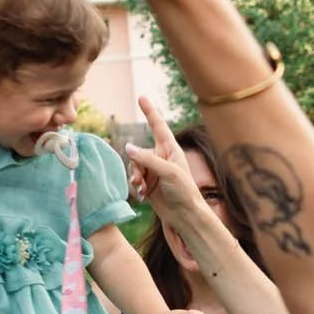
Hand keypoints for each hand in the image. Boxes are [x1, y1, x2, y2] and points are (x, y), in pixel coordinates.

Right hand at [124, 97, 200, 225]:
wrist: (186, 216)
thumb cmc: (184, 191)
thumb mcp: (168, 172)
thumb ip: (147, 159)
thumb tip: (127, 148)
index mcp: (170, 149)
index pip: (158, 126)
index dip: (150, 111)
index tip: (142, 97)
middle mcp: (161, 158)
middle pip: (138, 152)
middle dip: (136, 165)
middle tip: (140, 179)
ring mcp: (154, 171)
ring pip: (134, 167)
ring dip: (135, 177)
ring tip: (141, 189)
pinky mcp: (148, 185)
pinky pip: (134, 180)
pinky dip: (136, 187)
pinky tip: (142, 196)